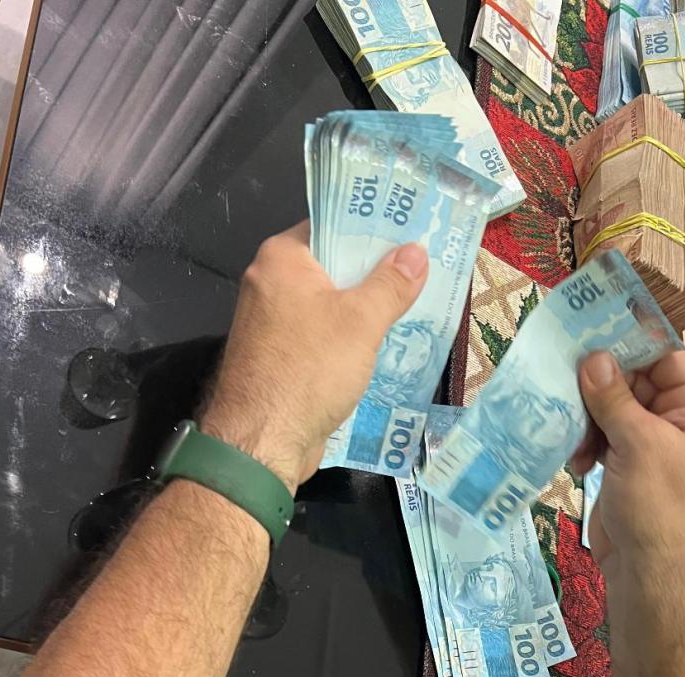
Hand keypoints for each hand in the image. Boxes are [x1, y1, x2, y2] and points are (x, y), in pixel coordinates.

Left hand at [202, 221, 427, 491]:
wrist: (263, 442)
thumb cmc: (309, 369)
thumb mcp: (361, 322)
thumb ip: (390, 284)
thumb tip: (416, 252)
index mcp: (281, 259)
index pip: (330, 226)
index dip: (371, 229)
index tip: (409, 232)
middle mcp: (269, 283)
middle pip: (331, 267)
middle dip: (374, 272)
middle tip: (421, 270)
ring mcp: (271, 324)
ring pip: (328, 306)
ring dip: (364, 311)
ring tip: (412, 305)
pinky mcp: (278, 358)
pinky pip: (320, 337)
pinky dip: (347, 340)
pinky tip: (382, 346)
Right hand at [571, 349, 684, 585]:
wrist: (648, 571)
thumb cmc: (658, 506)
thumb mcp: (638, 444)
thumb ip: (613, 397)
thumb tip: (593, 357)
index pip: (666, 355)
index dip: (629, 346)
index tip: (590, 336)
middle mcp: (683, 416)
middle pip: (635, 377)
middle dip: (601, 389)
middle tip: (569, 391)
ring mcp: (655, 438)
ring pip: (614, 404)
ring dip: (590, 419)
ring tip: (577, 442)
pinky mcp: (631, 458)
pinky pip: (605, 431)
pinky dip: (588, 440)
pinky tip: (579, 462)